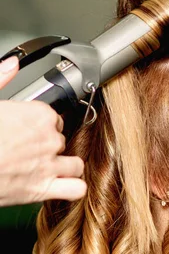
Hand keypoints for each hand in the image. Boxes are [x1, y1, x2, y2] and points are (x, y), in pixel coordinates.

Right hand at [0, 56, 86, 205]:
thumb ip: (1, 78)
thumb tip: (13, 63)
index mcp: (37, 114)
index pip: (56, 119)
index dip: (43, 126)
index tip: (30, 131)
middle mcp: (48, 139)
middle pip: (62, 141)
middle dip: (50, 147)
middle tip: (31, 152)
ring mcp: (48, 165)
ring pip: (76, 165)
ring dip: (66, 167)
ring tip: (50, 169)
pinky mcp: (42, 189)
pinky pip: (76, 189)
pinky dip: (73, 188)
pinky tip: (61, 186)